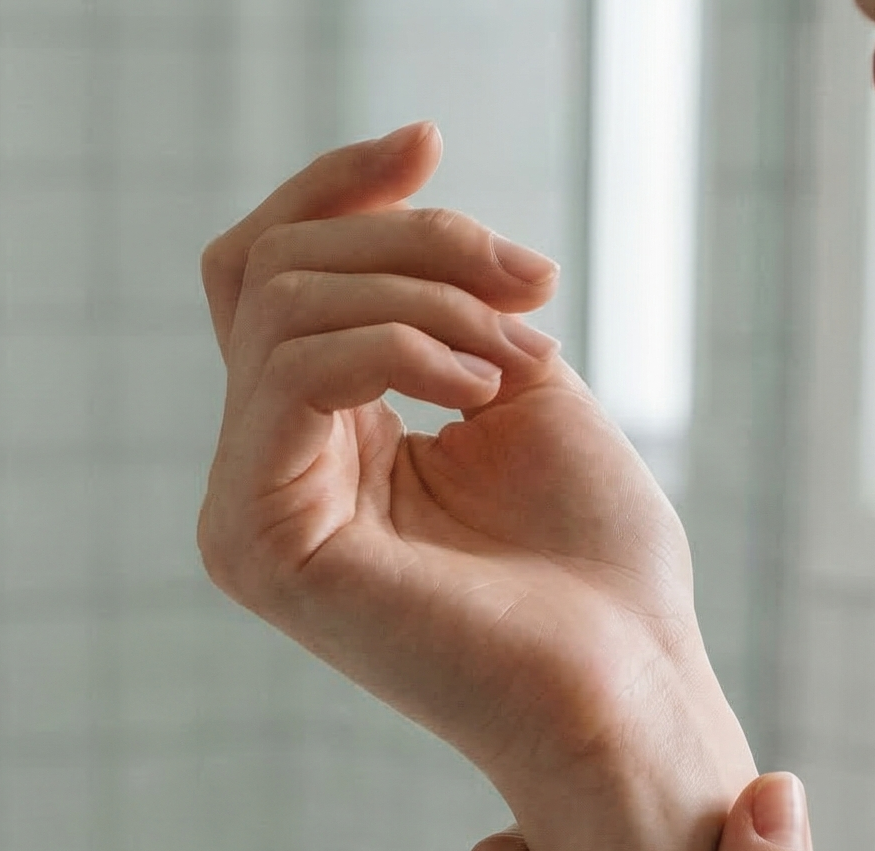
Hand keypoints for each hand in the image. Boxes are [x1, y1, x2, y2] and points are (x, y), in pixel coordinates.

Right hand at [201, 126, 874, 850]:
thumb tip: (398, 171)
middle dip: (414, 243)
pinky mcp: (260, 546)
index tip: (431, 140)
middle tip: (532, 285)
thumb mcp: (514, 375)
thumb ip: (437, 293)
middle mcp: (260, 477)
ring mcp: (247, 516)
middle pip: (271, 269)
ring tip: (517, 364)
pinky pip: (296, 370)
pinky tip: (479, 391)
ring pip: (282, 305)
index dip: (334, 188)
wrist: (627, 687)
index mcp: (312, 442)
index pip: (263, 272)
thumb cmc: (593, 565)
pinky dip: (403, 347)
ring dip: (427, 298)